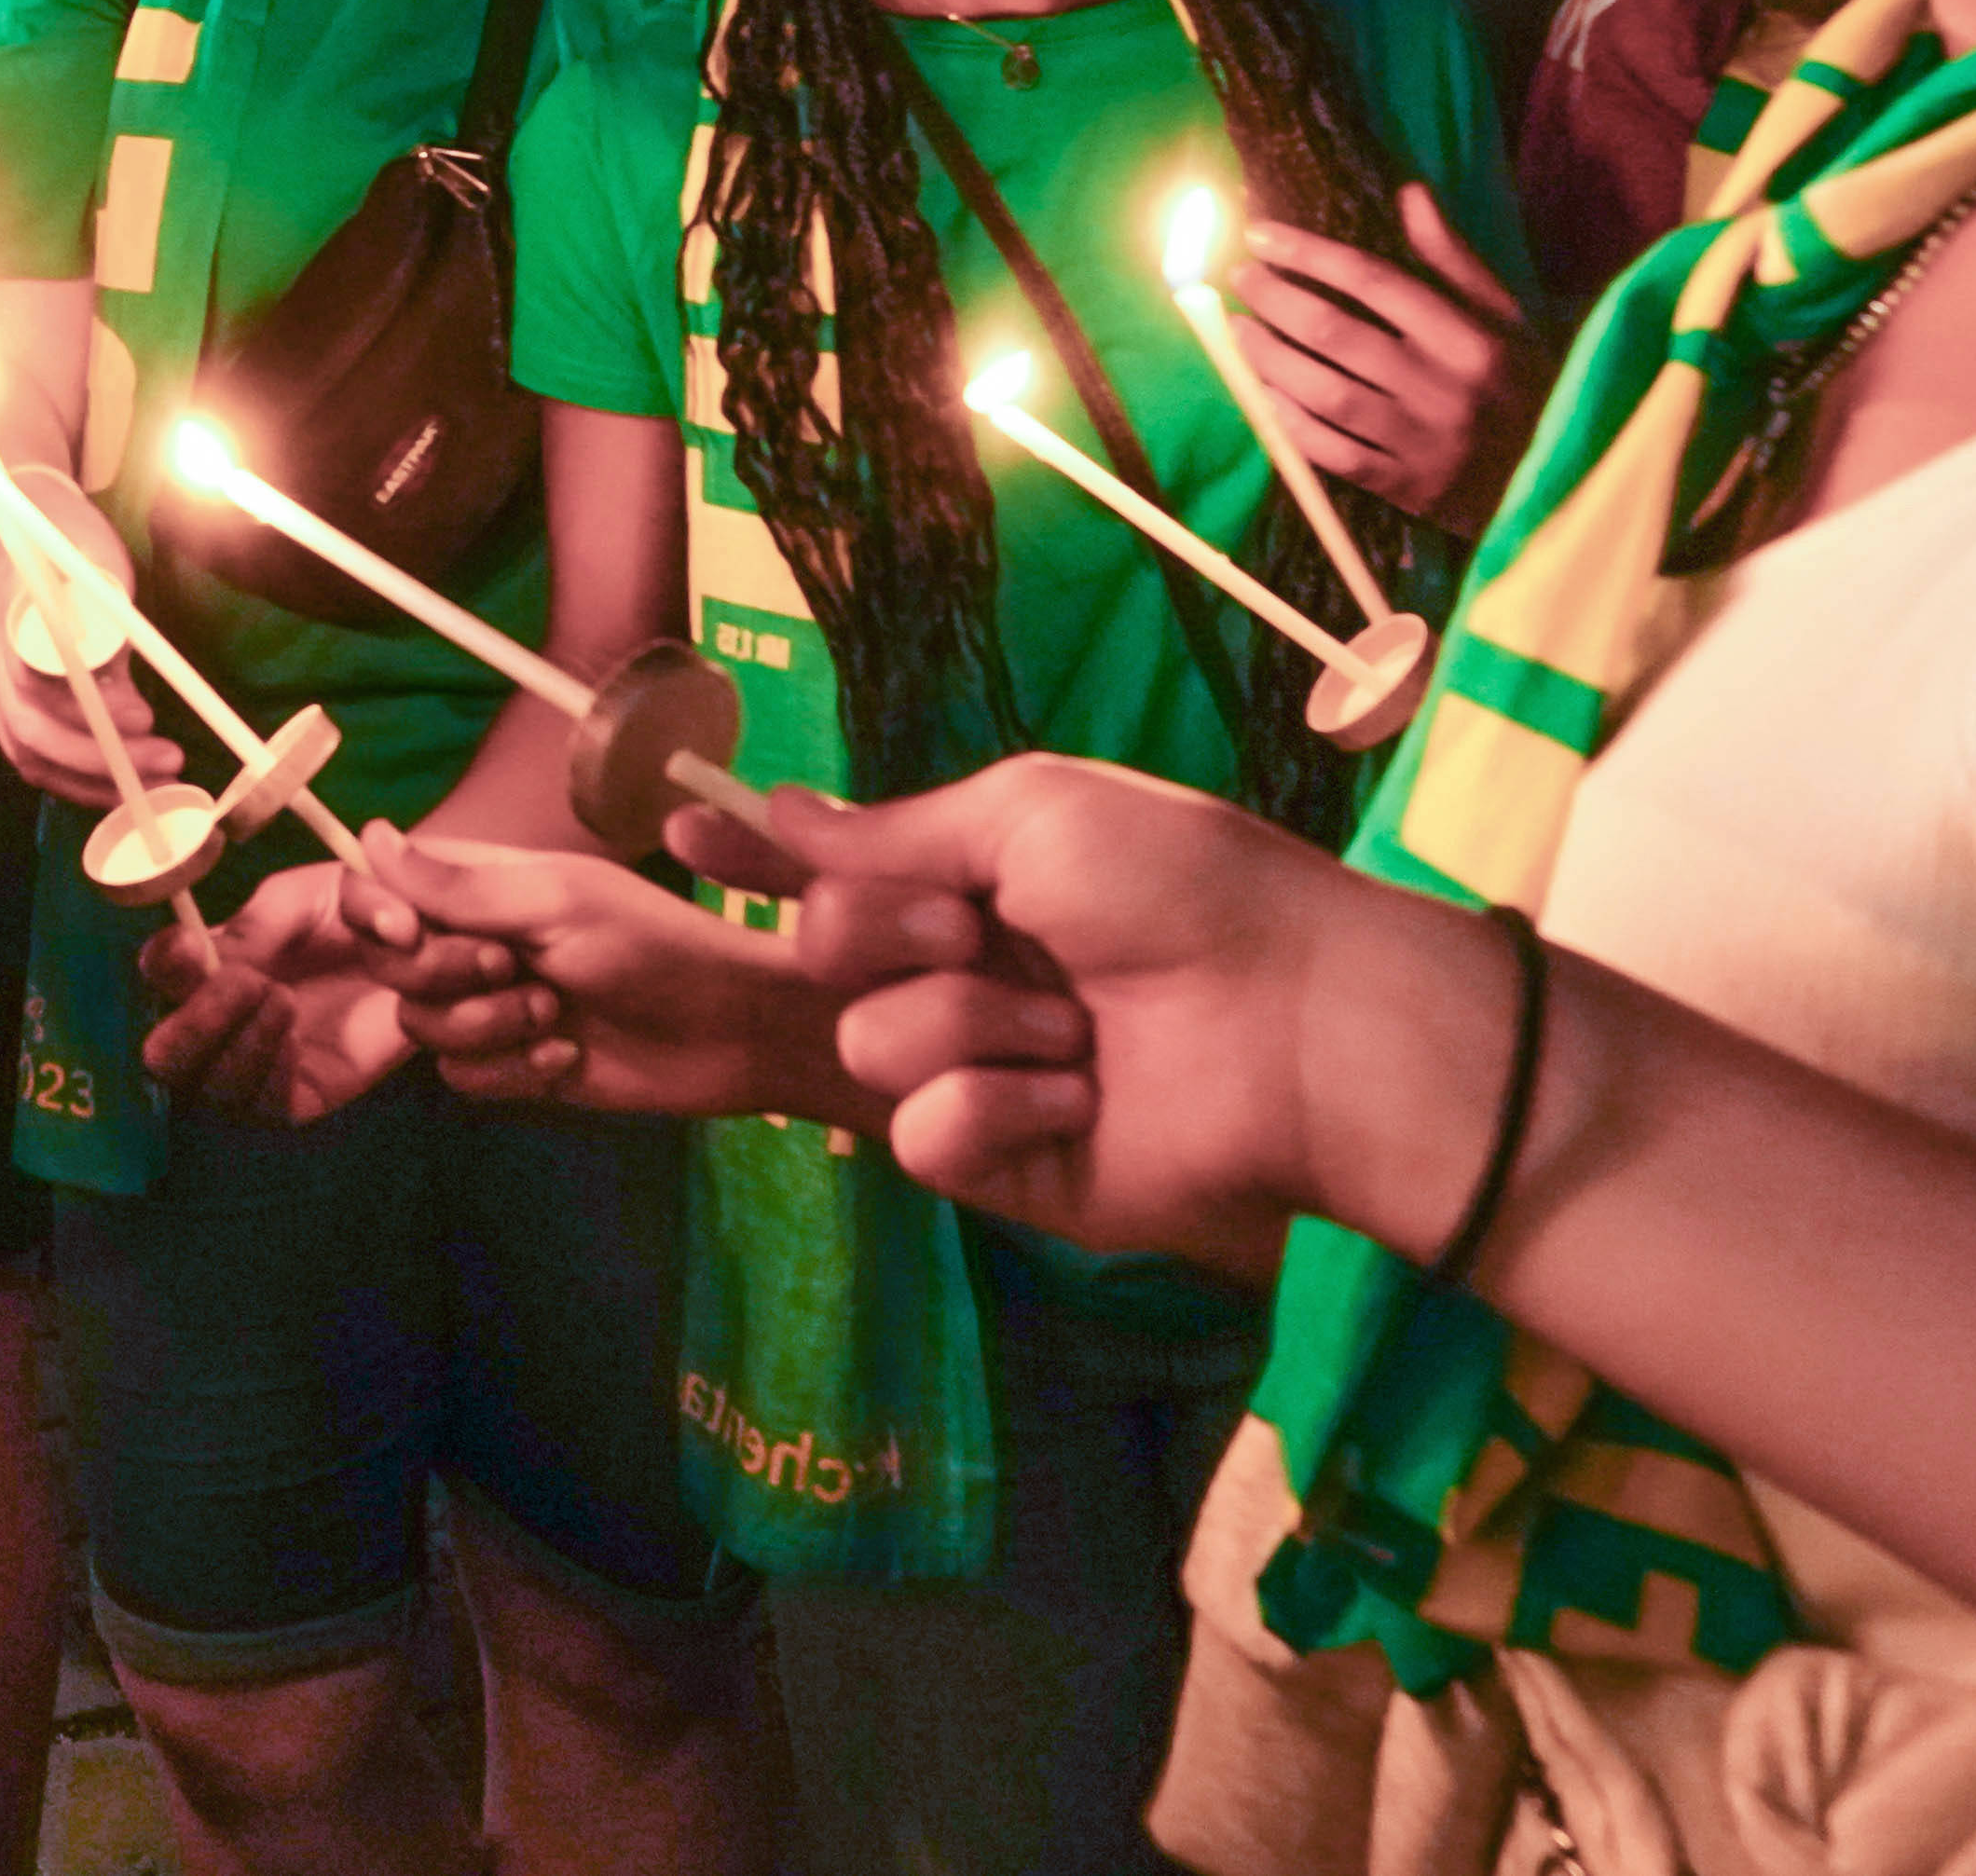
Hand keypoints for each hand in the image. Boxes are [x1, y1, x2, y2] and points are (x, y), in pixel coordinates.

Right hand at [0, 543, 169, 812]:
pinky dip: (81, 779)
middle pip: (29, 735)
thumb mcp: (94, 559)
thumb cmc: (63, 537)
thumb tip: (130, 692)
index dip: (88, 711)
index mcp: (7, 620)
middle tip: (168, 760)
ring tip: (157, 784)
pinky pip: (37, 758)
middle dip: (101, 761)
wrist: (15, 524)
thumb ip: (106, 618)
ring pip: (31, 757)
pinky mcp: (8, 706)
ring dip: (95, 782)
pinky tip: (125, 783)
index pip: (33, 684)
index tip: (145, 715)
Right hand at [141, 853, 418, 1121]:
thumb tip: (226, 957)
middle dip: (191, 1024)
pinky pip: (263, 1106)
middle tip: (243, 982)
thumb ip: (268, 920)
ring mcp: (261, 1063)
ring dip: (237, 1045)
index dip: (163, 965)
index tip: (187, 945)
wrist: (437, 941)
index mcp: (216, 960)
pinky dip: (267, 1074)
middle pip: (166, 1054)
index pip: (163, 973)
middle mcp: (226, 1019)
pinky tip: (293, 1037)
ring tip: (284, 999)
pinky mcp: (305, 1094)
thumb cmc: (367, 908)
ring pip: (211, 1088)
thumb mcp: (314, 893)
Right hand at [342, 830, 966, 1118]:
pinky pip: (463, 1079)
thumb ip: (460, 885)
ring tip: (556, 1018)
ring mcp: (495, 1007)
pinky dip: (511, 1072)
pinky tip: (567, 1058)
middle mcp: (479, 940)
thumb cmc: (655, 945)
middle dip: (450, 979)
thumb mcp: (557, 902)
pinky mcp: (516, 1068)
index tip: (411, 932)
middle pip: (395, 968)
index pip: (388, 891)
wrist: (733, 1030)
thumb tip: (370, 838)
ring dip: (488, 1028)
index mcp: (486, 885)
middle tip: (517, 971)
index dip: (383, 916)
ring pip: (423, 1028)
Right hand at [776, 759, 1475, 1281]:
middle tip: (977, 927)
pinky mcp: (1002, 1166)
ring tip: (1077, 1030)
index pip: (838, 869)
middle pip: (823, 952)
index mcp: (980, 881)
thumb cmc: (1182, 890)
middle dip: (888, 929)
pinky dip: (994, 1107)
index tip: (679, 830)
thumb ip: (896, 830)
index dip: (758, 856)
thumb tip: (783, 809)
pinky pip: (921, 1137)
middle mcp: (967, 973)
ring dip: (972, 1023)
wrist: (1296, 1026)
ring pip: (868, 1045)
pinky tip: (1075, 1097)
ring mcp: (980, 1073)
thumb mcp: (1034, 814)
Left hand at [1229, 183, 1528, 521]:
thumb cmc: (1524, 383)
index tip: (1259, 233)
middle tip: (1241, 276)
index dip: (1307, 252)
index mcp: (1468, 338)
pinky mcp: (1402, 488)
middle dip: (1273, 298)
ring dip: (1266, 357)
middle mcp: (1441, 388)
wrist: (1555, 478)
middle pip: (1334, 333)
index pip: (1372, 280)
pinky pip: (1329, 452)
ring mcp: (1419, 443)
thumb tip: (1408, 191)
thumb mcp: (1506, 316)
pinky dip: (1287, 422)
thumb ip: (1453, 258)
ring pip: (1322, 393)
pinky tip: (1260, 394)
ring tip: (1236, 328)